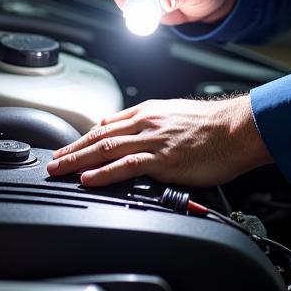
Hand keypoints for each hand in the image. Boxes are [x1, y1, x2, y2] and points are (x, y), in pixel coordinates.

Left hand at [46, 95, 272, 187]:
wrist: (237, 129)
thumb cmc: (215, 126)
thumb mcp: (177, 115)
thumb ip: (154, 124)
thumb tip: (137, 132)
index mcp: (149, 112)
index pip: (108, 124)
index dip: (84, 137)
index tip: (69, 147)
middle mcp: (146, 123)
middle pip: (99, 136)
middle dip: (72, 149)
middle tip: (53, 161)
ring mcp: (153, 141)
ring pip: (106, 149)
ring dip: (78, 160)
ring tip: (59, 170)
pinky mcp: (163, 159)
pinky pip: (126, 165)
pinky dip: (104, 173)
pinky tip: (89, 179)